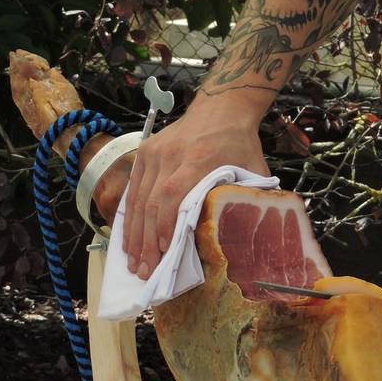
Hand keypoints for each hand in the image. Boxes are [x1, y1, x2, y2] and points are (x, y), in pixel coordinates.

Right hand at [122, 102, 268, 278]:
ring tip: (133, 263)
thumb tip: (246, 237)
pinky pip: (133, 188)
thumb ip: (247, 199)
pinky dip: (129, 216)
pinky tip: (128, 238)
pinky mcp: (145, 151)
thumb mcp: (253, 170)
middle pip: (151, 203)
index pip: (173, 196)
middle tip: (144, 272)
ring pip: (137, 199)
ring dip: (134, 234)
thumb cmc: (240, 144)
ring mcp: (154, 152)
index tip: (164, 254)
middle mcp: (170, 156)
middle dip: (146, 242)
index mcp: (198, 160)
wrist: (222, 107)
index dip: (166, 227)